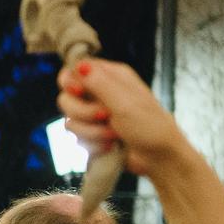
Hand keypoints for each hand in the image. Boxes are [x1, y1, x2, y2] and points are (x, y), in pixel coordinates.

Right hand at [55, 59, 198, 179]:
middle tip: (103, 117)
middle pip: (66, 97)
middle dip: (82, 112)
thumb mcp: (124, 102)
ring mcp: (94, 115)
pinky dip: (93, 144)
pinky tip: (110, 145)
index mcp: (111, 77)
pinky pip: (77, 138)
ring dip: (91, 132)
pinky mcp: (92, 134)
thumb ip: (99, 83)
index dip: (71, 82)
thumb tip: (80, 65)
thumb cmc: (149, 126)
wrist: (157, 158)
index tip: (79, 92)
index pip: (75, 69)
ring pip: (70, 120)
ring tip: (113, 134)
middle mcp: (100, 93)